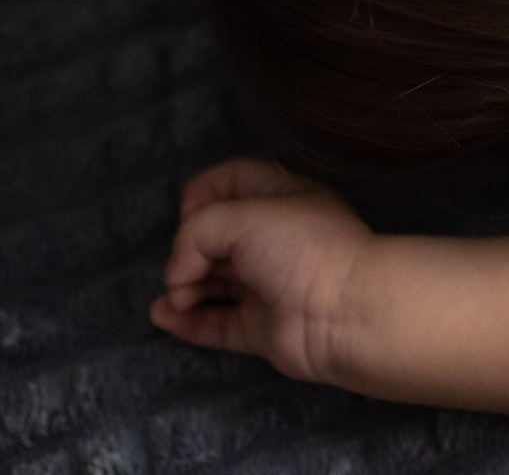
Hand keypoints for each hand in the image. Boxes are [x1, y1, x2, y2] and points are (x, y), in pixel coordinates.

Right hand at [150, 158, 372, 384]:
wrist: (344, 310)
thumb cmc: (300, 248)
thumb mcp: (241, 217)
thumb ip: (195, 233)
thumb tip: (179, 272)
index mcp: (283, 198)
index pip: (235, 180)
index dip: (204, 191)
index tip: (186, 212)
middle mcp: (276, 239)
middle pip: (219, 234)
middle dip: (190, 246)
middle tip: (184, 263)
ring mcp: (269, 285)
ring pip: (215, 280)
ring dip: (184, 286)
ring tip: (174, 295)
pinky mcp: (262, 327)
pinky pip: (217, 322)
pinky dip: (188, 320)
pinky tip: (163, 317)